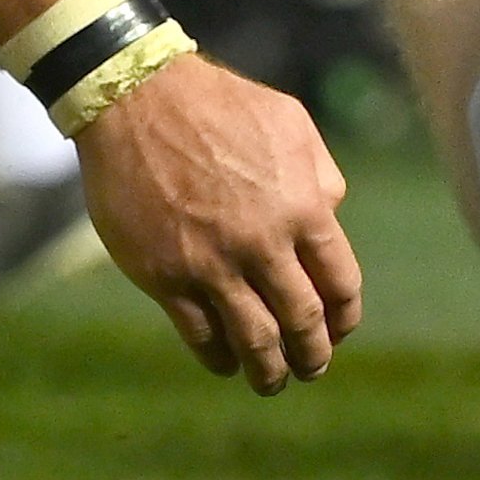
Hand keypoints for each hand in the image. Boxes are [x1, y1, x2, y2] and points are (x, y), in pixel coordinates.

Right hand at [74, 53, 362, 390]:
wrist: (135, 99)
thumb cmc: (219, 105)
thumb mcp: (291, 124)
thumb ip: (320, 177)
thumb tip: (330, 218)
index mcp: (303, 207)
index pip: (340, 284)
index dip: (344, 317)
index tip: (339, 330)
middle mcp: (262, 243)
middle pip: (302, 321)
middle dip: (313, 355)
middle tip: (312, 367)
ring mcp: (212, 263)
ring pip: (254, 340)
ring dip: (269, 371)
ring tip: (272, 381)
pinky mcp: (166, 276)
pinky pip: (200, 334)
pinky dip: (218, 356)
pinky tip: (224, 361)